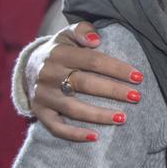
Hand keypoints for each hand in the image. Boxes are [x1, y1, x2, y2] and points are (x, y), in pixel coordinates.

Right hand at [32, 23, 144, 142]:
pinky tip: (95, 137)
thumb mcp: (67, 34)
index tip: (138, 77)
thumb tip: (96, 40)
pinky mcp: (39, 111)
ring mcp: (44, 95)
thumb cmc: (59, 50)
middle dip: (114, 91)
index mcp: (59, 54)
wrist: (28, 67)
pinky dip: (75, 134)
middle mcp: (49, 74)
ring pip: (73, 108)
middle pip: (86, 84)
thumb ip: (82, 30)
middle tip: (136, 97)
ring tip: (123, 118)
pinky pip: (57, 127)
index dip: (117, 69)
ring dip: (99, 115)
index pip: (93, 61)